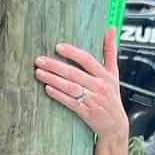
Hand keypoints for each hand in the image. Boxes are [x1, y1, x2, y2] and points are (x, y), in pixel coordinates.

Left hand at [34, 29, 128, 145]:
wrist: (115, 125)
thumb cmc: (111, 97)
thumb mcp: (114, 73)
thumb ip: (110, 50)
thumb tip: (110, 29)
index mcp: (105, 75)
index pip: (87, 60)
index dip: (72, 53)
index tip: (58, 47)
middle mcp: (98, 86)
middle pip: (74, 73)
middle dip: (55, 66)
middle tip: (39, 60)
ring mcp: (92, 100)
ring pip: (70, 87)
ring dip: (53, 79)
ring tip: (39, 73)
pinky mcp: (86, 112)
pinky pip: (70, 102)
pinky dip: (58, 95)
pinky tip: (48, 89)